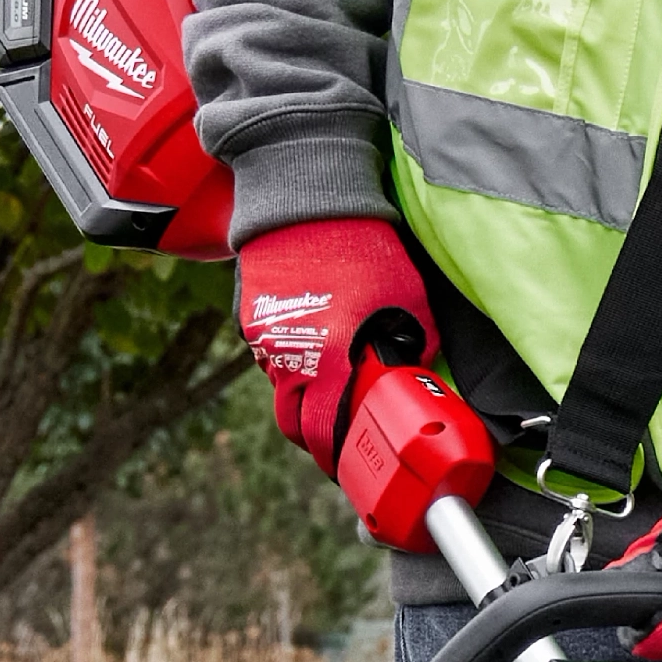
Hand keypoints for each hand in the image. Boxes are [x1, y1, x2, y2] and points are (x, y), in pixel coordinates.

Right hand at [235, 218, 433, 470]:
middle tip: (338, 434)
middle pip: (291, 422)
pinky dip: (288, 357)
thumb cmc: (366, 247)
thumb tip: (412, 375)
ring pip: (279, 385)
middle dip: (314, 436)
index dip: (334, 458)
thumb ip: (412, 348)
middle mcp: (287, 357)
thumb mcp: (409, 302)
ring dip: (302, 393)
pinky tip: (312, 336)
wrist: (310, 197)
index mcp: (328, 361)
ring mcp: (262, 338)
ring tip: (330, 377)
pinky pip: (267, 353)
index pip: (323, 434)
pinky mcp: (249, 316)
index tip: (348, 464)